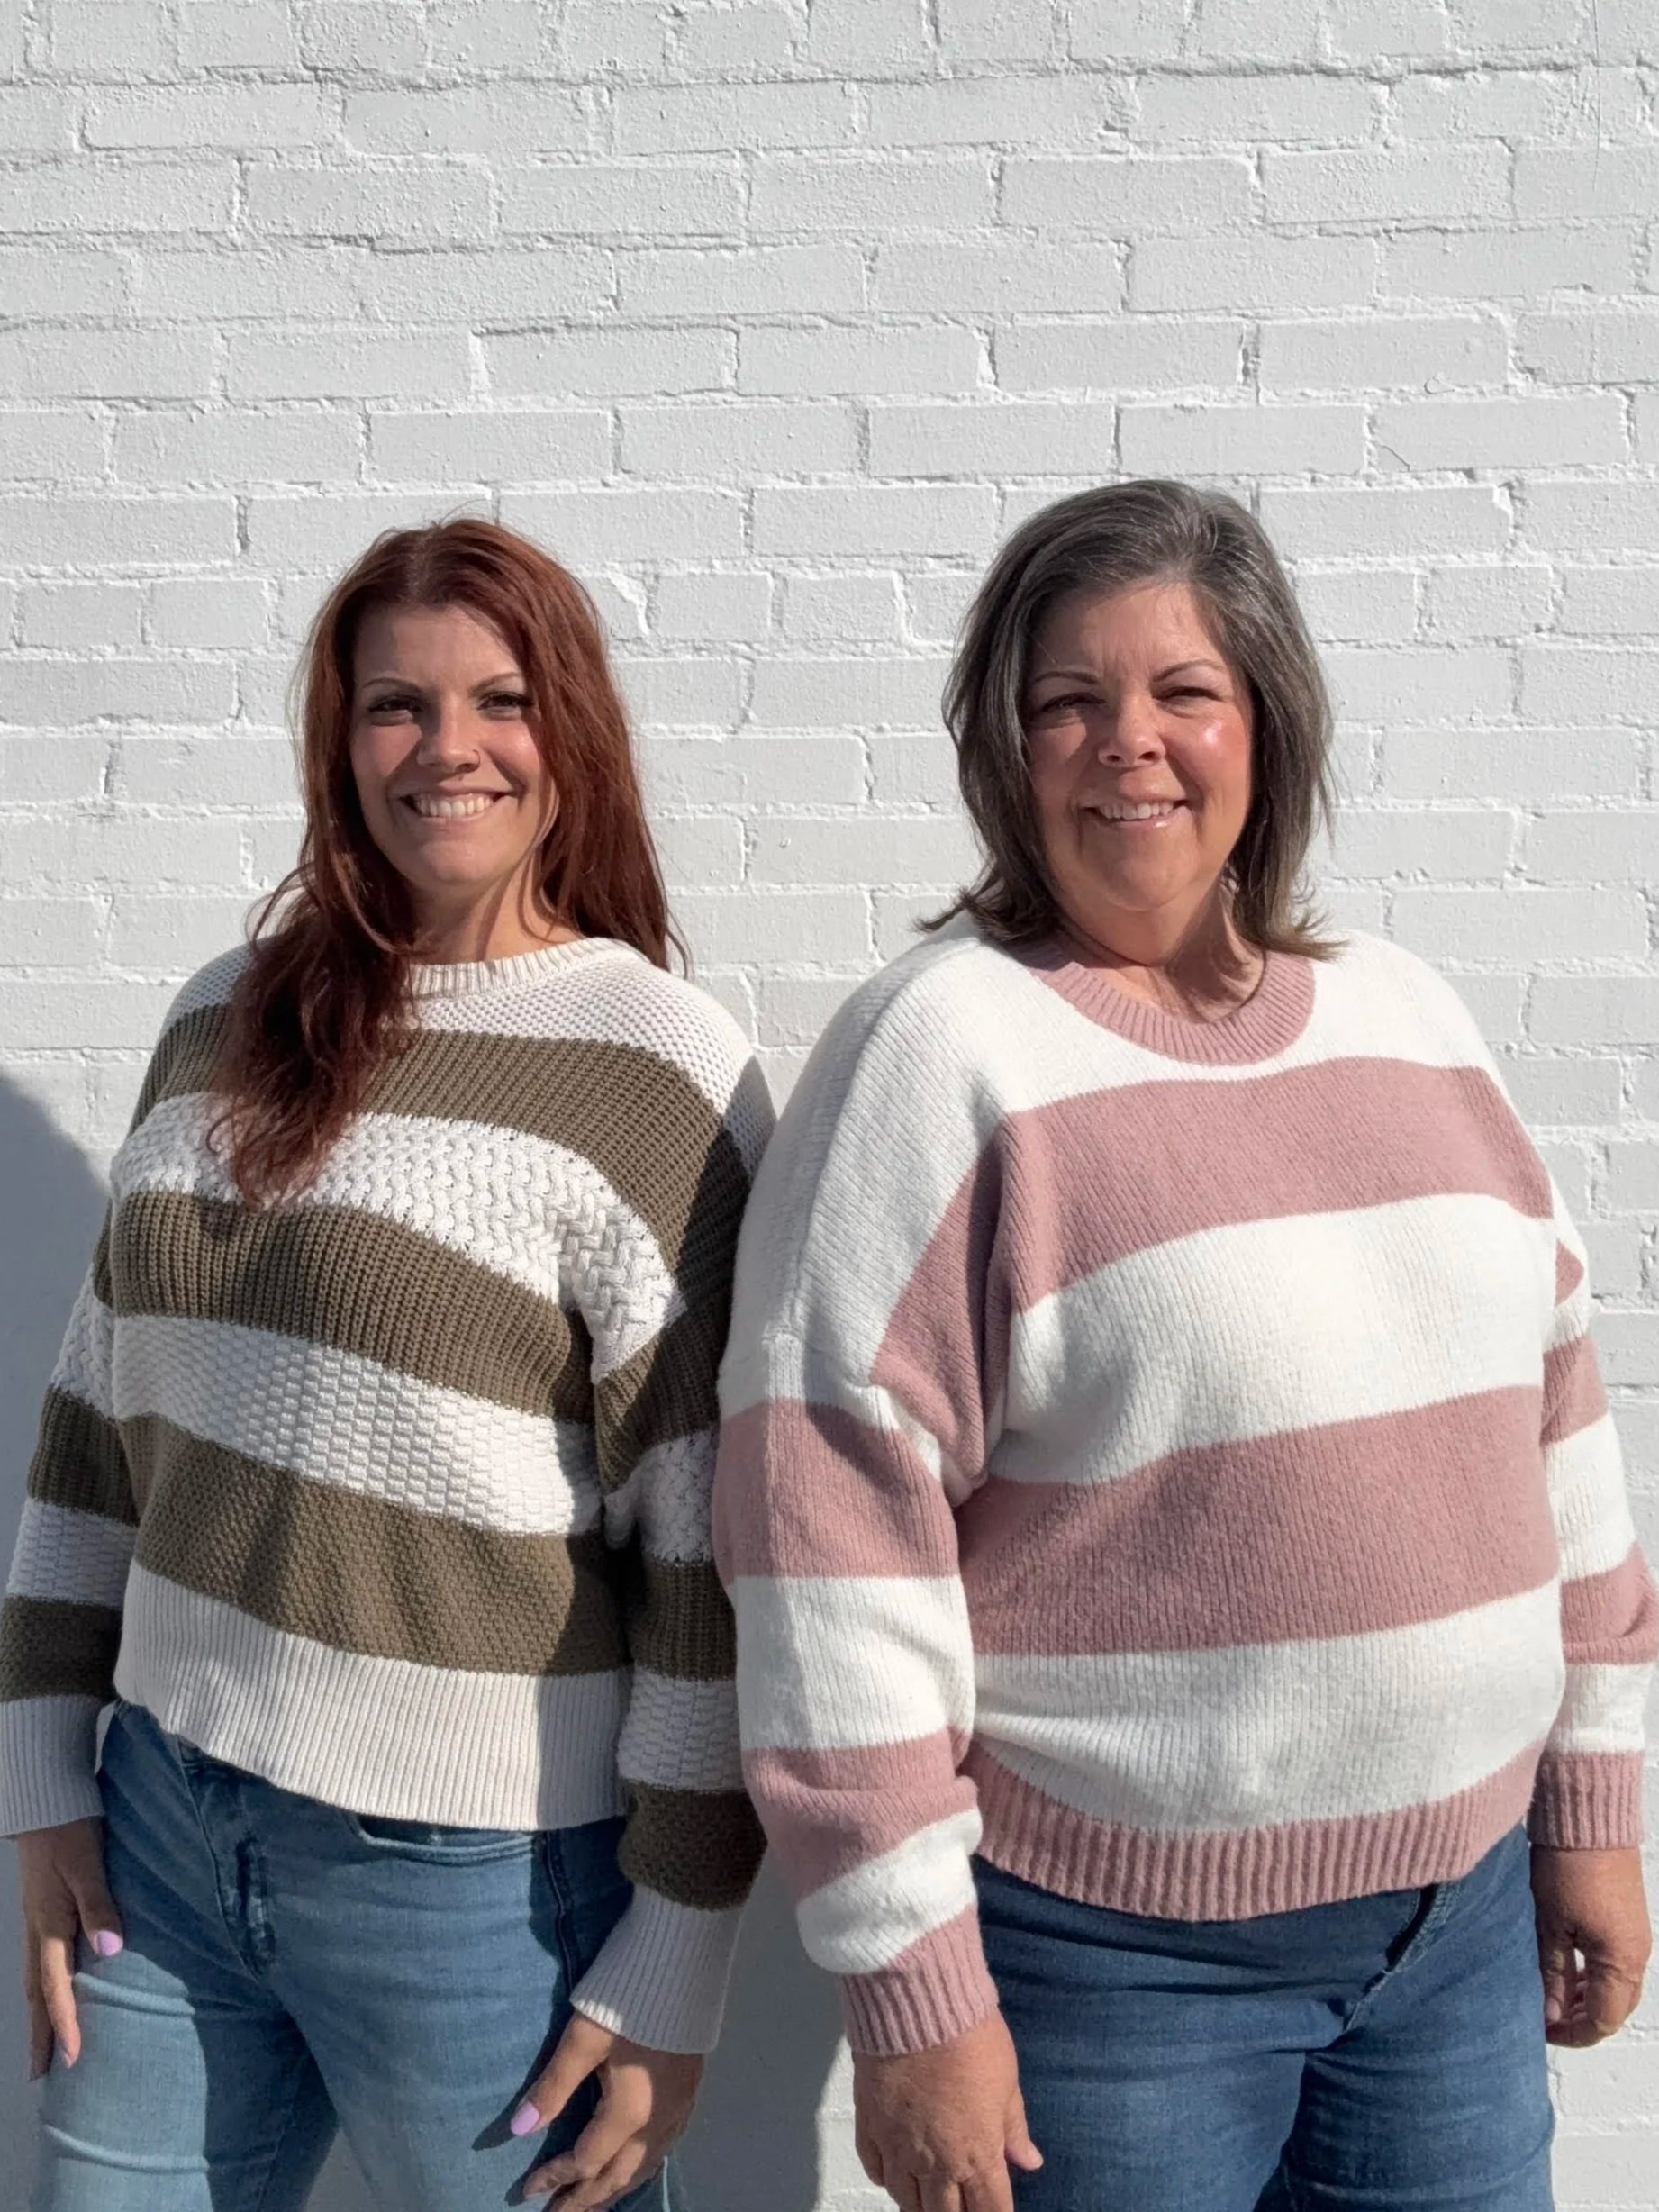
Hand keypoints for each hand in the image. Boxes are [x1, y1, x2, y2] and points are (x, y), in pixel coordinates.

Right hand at [16, 1818, 123, 2078]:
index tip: (73, 2059)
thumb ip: (100, 1906)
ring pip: (35, 1980)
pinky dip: (43, 1988)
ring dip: (40, 2015)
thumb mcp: (88, 1864)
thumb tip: (111, 1950)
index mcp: (50, 1923)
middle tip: (42, 2074)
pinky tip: (52, 1994)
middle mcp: (38, 1929)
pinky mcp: (42, 1910)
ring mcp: (36, 1921)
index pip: (57, 1985)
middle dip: (41, 2033)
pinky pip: (39, 1962)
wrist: (45, 1802)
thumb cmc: (70, 1830)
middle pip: (38, 1992)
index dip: (65, 2023)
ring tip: (44, 2046)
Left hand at [515, 2011, 702, 2207]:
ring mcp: (679, 2109)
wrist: (682, 1961)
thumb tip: (519, 2129)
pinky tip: (633, 2166)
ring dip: (614, 2189)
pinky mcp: (691, 2093)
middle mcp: (657, 2122)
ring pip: (644, 2167)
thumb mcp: (582, 2038)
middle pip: (618, 2176)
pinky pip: (664, 2149)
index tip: (527, 2190)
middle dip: (585, 2199)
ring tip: (590, 2203)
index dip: (555, 2177)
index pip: (585, 2160)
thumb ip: (553, 2086)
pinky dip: (641, 2168)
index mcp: (629, 2113)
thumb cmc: (624, 1997)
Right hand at [853, 2010, 1041, 2211]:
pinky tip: (895, 2173)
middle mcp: (936, 2163)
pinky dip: (886, 2178)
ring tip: (928, 2198)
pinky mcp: (869, 2124)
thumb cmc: (969, 2037)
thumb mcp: (1007, 2082)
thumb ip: (1013, 2128)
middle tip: (962, 2205)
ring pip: (906, 2199)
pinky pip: (875, 2168)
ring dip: (921, 2203)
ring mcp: (898, 2147)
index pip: (990, 2210)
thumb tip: (1029, 2160)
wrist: (918, 2004)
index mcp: (977, 2155)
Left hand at [1532, 1844, 1651, 2047]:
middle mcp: (1637, 1954)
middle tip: (1546, 2016)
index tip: (1540, 2031)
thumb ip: (1553, 1975)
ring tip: (1552, 1993)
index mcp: (1621, 1962)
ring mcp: (1636, 1935)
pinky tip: (1567, 1967)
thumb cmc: (1566, 1867)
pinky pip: (1617, 1962)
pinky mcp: (1628, 1917)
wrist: (1588, 1815)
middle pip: (1616, 2008)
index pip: (1602, 2020)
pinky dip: (1594, 1974)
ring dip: (1589, 1997)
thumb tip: (1550, 2016)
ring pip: (1618, 1985)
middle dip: (1582, 2019)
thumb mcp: (1550, 1925)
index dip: (1571, 2034)